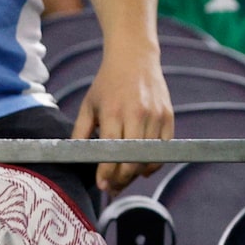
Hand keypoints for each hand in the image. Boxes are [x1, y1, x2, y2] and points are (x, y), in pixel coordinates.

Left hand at [75, 56, 172, 191]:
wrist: (134, 58)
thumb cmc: (107, 84)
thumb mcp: (88, 105)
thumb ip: (80, 133)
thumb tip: (76, 159)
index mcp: (113, 112)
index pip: (111, 152)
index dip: (107, 174)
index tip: (102, 186)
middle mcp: (137, 114)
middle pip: (132, 160)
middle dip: (122, 179)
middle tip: (113, 187)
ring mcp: (155, 115)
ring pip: (149, 158)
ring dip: (137, 173)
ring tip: (125, 178)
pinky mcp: (168, 116)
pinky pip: (164, 149)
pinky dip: (154, 162)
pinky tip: (143, 167)